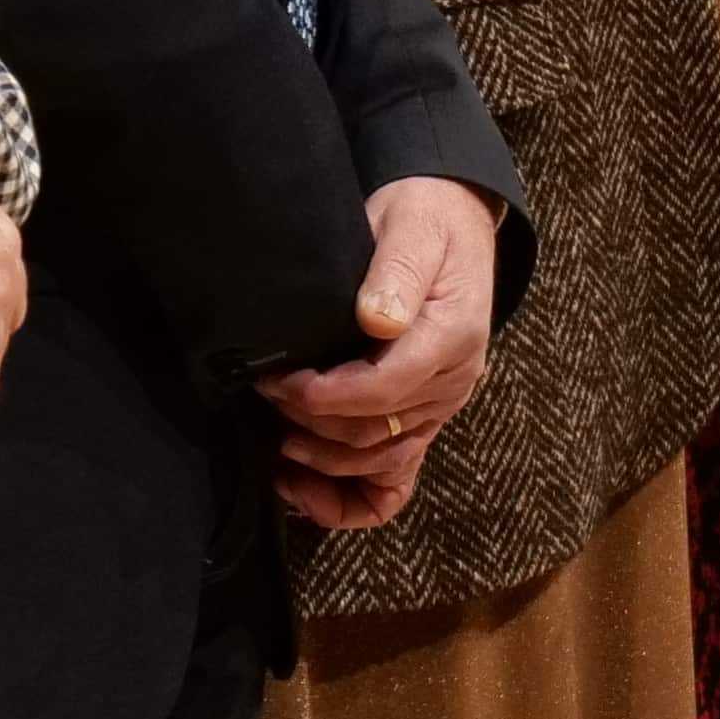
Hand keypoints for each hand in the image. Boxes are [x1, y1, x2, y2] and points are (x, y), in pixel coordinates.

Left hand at [261, 178, 500, 532]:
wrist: (451, 220)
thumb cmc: (425, 219)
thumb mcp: (412, 226)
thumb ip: (397, 271)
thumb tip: (377, 319)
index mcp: (452, 336)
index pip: (387, 387)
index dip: (329, 397)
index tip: (280, 382)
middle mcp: (453, 381)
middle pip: (379, 432)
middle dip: (316, 423)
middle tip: (266, 394)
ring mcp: (440, 404)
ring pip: (384, 460)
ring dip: (327, 461)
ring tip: (278, 442)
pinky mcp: (424, 415)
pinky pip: (397, 480)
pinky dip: (352, 499)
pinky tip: (305, 491)